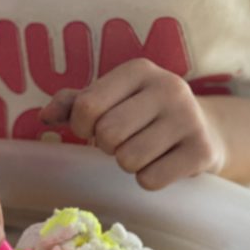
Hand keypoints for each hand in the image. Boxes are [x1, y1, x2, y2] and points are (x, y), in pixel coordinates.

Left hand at [39, 58, 226, 188]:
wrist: (206, 129)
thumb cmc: (145, 114)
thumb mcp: (112, 99)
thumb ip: (75, 102)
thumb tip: (44, 115)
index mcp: (139, 70)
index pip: (88, 105)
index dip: (81, 126)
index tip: (94, 127)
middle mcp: (167, 87)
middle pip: (107, 134)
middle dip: (106, 146)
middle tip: (121, 141)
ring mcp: (188, 118)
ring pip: (129, 159)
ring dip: (126, 163)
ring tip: (142, 151)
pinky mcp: (201, 150)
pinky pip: (151, 179)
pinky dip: (148, 179)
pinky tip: (161, 163)